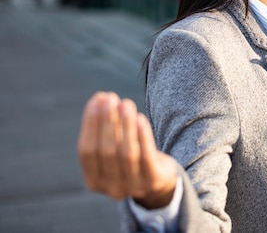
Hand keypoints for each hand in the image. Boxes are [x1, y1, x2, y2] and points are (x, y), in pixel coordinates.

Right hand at [77, 91, 177, 208]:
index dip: (90, 124)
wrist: (158, 181)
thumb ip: (104, 128)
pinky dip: (143, 136)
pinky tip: (140, 118)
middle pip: (107, 151)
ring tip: (126, 103)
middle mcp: (111, 189)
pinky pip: (147, 156)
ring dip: (126, 125)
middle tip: (111, 98)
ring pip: (127, 153)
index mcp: (93, 182)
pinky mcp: (153, 181)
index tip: (96, 100)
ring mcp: (133, 187)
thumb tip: (100, 98)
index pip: (86, 151)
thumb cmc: (130, 157)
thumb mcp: (113, 148)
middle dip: (108, 121)